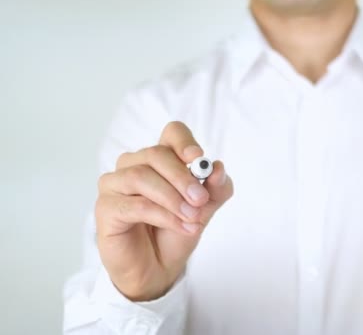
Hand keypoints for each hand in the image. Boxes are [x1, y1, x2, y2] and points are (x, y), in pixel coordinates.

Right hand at [95, 121, 233, 300]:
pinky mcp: (106, 208)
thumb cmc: (176, 231)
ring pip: (141, 176)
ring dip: (172, 198)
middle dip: (182, 177)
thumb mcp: (205, 209)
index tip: (199, 159)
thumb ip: (216, 189)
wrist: (159, 268)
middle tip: (201, 199)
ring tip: (192, 217)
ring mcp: (115, 185)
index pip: (172, 133)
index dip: (184, 142)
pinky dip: (163, 215)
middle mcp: (133, 165)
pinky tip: (181, 226)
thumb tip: (218, 169)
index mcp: (160, 159)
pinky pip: (135, 204)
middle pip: (156, 154)